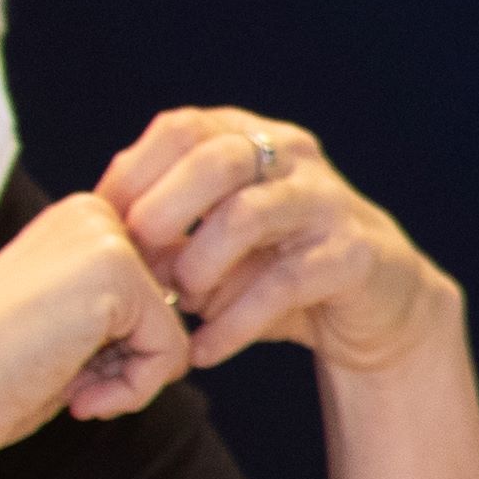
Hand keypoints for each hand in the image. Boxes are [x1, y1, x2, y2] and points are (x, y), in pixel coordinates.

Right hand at [0, 191, 188, 470]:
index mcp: (77, 223)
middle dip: (129, 360)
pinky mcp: (116, 276)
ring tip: (67, 384)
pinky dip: (133, 391)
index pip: (157, 292)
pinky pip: (173, 352)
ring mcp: (104, 240)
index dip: (120, 346)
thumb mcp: (67, 326)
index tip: (59, 360)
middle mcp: (92, 216)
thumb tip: (189, 311)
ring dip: (129, 379)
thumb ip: (122, 308)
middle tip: (64, 376)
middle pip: (172, 308)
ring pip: (175, 332)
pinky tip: (76, 395)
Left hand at [95, 109, 453, 376]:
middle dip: (163, 211)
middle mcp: (293, 158)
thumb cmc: (278, 265)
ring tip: (182, 302)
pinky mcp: (354, 255)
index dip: (133, 175)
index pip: (182, 128)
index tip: (105, 228)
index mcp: (252, 138)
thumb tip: (101, 237)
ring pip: (248, 215)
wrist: (377, 305)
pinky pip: (283, 285)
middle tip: (139, 261)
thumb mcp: (216, 233)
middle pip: (216, 159)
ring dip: (199, 265)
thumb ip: (167, 225)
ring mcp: (329, 203)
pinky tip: (205, 349)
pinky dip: (233, 323)